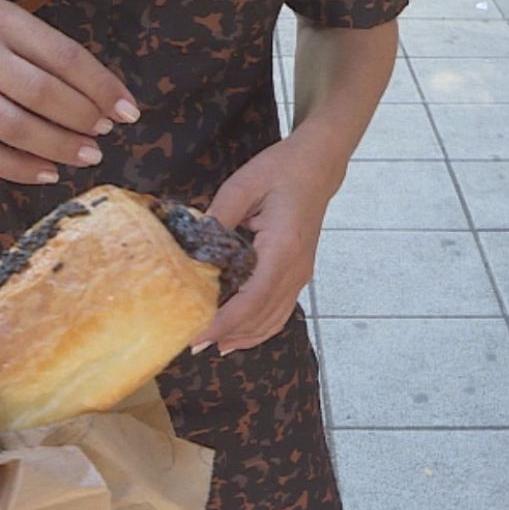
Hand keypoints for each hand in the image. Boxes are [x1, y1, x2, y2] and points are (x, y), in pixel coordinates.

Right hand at [0, 0, 138, 183]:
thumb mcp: (8, 27)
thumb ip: (48, 53)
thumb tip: (106, 98)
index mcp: (1, 19)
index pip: (64, 56)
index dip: (101, 87)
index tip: (128, 111)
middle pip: (41, 93)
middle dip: (82, 118)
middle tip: (106, 134)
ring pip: (15, 127)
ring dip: (59, 146)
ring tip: (88, 156)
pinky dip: (21, 169)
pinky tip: (49, 173)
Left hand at [193, 135, 345, 354]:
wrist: (317, 166)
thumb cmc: (282, 170)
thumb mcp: (243, 185)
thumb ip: (218, 216)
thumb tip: (192, 246)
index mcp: (282, 248)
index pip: (252, 299)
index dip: (224, 322)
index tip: (197, 334)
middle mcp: (295, 269)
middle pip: (261, 317)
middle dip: (226, 333)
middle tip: (190, 342)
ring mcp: (300, 274)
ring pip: (272, 320)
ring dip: (241, 336)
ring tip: (208, 344)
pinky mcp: (298, 274)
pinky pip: (279, 311)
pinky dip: (258, 329)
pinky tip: (236, 338)